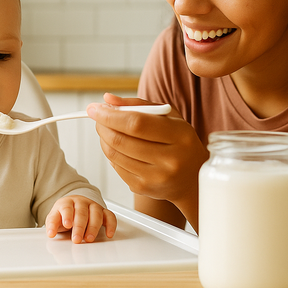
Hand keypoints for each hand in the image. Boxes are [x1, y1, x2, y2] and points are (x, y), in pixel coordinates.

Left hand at [45, 195, 116, 242]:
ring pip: (96, 214)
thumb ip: (52, 224)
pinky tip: (109, 234)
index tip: (67, 224)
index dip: (67, 216)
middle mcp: (81, 203)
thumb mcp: (54, 217)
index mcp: (67, 203)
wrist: (74, 205)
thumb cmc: (64, 214)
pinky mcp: (103, 212)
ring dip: (93, 227)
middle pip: (81, 213)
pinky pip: (110, 216)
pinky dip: (111, 225)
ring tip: (89, 239)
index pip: (67, 208)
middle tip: (76, 239)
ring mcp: (93, 206)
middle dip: (79, 227)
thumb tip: (50, 233)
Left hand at [86, 93, 204, 227]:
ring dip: (103, 138)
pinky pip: (116, 167)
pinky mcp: (144, 188)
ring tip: (106, 129)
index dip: (110, 115)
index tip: (95, 108)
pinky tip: (117, 146)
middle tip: (97, 117)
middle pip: (121, 140)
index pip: (136, 123)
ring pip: (115, 155)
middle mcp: (170, 159)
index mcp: (179, 135)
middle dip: (102, 125)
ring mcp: (156, 177)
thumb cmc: (179, 141)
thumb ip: (138, 104)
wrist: (192, 178)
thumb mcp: (169, 116)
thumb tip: (108, 99)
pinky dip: (110, 153)